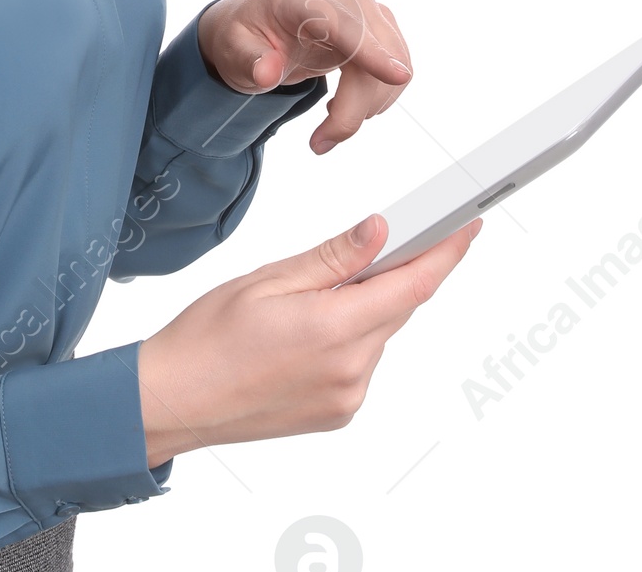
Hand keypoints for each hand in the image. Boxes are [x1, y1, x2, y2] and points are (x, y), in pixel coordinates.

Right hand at [136, 212, 481, 466]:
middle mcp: (351, 371)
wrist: (174, 400)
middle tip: (378, 240)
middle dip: (393, 272)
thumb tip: (379, 233)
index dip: (445, 252)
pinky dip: (349, 336)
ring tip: (311, 295)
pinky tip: (307, 328)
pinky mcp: (339, 413)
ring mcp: (347, 397)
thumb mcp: (267, 280)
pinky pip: (361, 362)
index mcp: (333, 330)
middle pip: (397, 308)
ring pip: (377, 334)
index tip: (467, 227)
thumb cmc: (206, 337)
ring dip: (363, 306)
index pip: (411, 285)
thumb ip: (332, 258)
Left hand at [197, 0, 412, 153]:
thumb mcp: (232, 51)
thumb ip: (248, 61)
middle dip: (354, 107)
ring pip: (393, 65)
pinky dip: (377, 97)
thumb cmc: (246, 36)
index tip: (397, 77)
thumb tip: (267, 72)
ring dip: (366, 107)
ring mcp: (365, 7)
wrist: (258, 26)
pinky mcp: (381, 26)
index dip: (369, 49)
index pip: (342, 22)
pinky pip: (398, 68)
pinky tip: (345, 100)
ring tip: (328, 123)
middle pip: (372, 53)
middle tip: (320, 143)